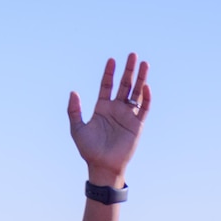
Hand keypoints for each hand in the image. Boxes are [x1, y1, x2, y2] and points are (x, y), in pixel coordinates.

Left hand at [70, 54, 149, 186]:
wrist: (102, 166)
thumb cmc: (89, 150)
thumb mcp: (77, 128)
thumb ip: (74, 110)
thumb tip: (73, 92)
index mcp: (102, 107)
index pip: (107, 85)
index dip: (109, 72)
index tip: (112, 60)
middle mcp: (116, 109)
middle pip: (124, 85)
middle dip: (129, 70)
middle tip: (132, 55)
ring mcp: (128, 116)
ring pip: (136, 93)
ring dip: (141, 79)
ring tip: (145, 64)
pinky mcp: (137, 125)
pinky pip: (144, 109)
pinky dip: (146, 98)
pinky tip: (146, 87)